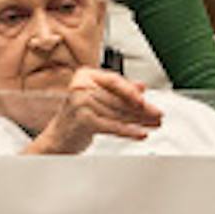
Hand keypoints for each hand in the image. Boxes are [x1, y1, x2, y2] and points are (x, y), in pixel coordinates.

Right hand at [30, 67, 163, 154]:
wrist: (57, 138)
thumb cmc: (77, 116)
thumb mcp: (97, 98)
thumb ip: (118, 90)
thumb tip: (141, 86)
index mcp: (85, 76)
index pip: (114, 81)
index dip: (132, 91)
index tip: (146, 100)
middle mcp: (81, 87)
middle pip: (118, 98)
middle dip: (141, 108)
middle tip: (157, 114)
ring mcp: (81, 104)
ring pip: (118, 113)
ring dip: (139, 120)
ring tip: (153, 124)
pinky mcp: (83, 121)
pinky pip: (112, 126)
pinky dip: (129, 131)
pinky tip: (140, 133)